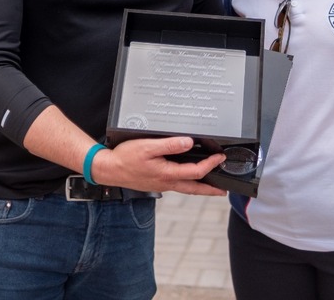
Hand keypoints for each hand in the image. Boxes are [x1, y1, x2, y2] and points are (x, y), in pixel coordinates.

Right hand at [91, 137, 226, 195]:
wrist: (109, 169)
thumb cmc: (125, 158)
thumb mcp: (147, 147)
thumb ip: (169, 145)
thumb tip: (188, 143)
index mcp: (167, 174)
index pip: (196, 172)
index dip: (210, 165)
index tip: (220, 157)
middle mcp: (166, 183)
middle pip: (194, 188)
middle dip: (210, 190)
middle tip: (223, 191)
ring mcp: (161, 185)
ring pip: (186, 188)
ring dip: (200, 188)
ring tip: (211, 188)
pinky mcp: (156, 184)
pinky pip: (177, 186)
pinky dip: (187, 184)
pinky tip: (187, 179)